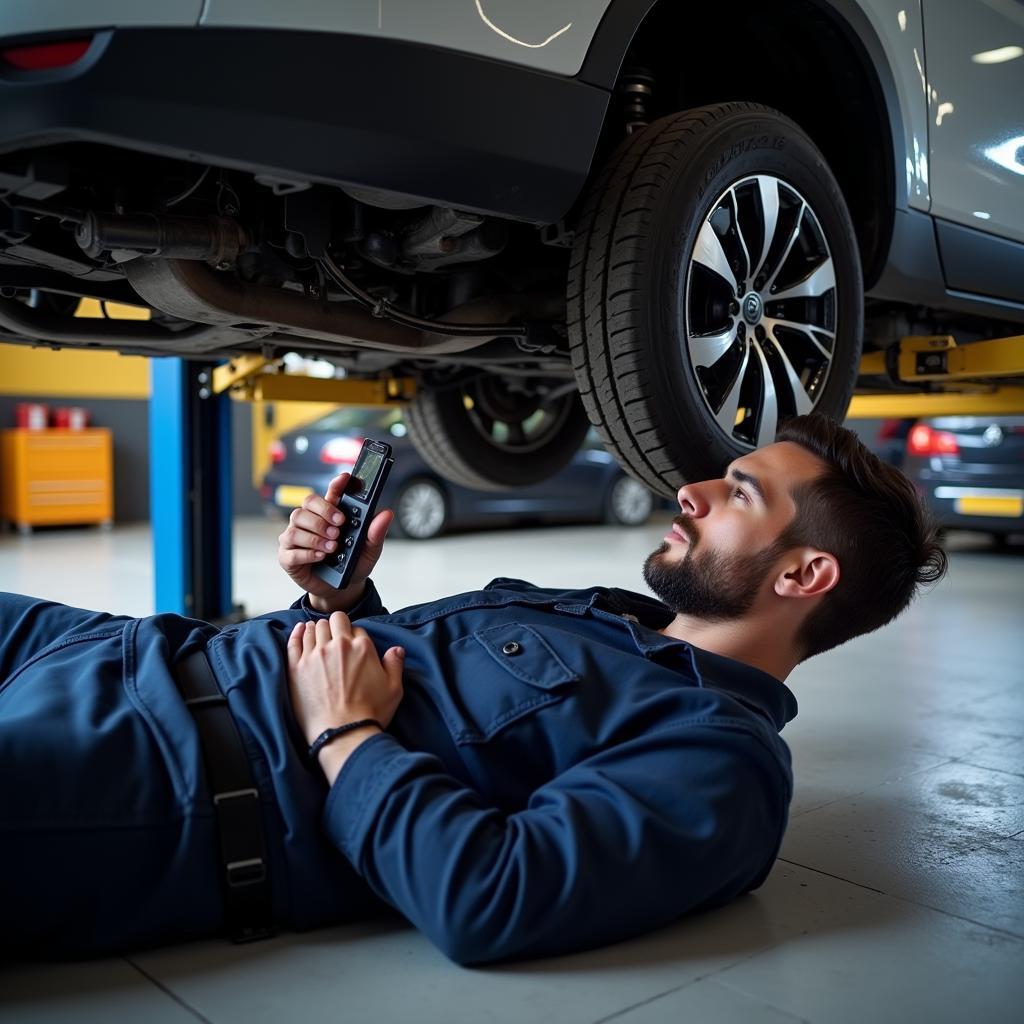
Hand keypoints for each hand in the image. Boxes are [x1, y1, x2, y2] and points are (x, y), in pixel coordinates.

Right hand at [277, 473, 393, 613]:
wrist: (341, 589)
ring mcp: (296, 538)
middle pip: (307, 503)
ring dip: (316, 535)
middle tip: (339, 528)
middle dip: (324, 513)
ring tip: (332, 547)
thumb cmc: (352, 564)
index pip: (331, 493)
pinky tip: (320, 556)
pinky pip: (291, 548)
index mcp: (330, 514)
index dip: (336, 484)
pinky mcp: (287, 556)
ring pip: (296, 525)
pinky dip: (307, 552)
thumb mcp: (369, 550)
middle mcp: (309, 521)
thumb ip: (376, 533)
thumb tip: (386, 513)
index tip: (345, 478)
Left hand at [287, 612, 403, 781]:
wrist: (343, 734)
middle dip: (336, 626)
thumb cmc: (369, 714)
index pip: (356, 628)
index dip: (355, 636)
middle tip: (336, 638)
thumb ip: (395, 665)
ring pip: (313, 628)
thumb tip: (396, 650)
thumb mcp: (394, 689)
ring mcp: (314, 655)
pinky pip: (294, 641)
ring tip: (318, 635)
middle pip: (334, 621)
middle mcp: (337, 645)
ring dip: (317, 629)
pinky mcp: (297, 668)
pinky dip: (297, 632)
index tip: (353, 646)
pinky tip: (300, 630)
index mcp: (362, 647)